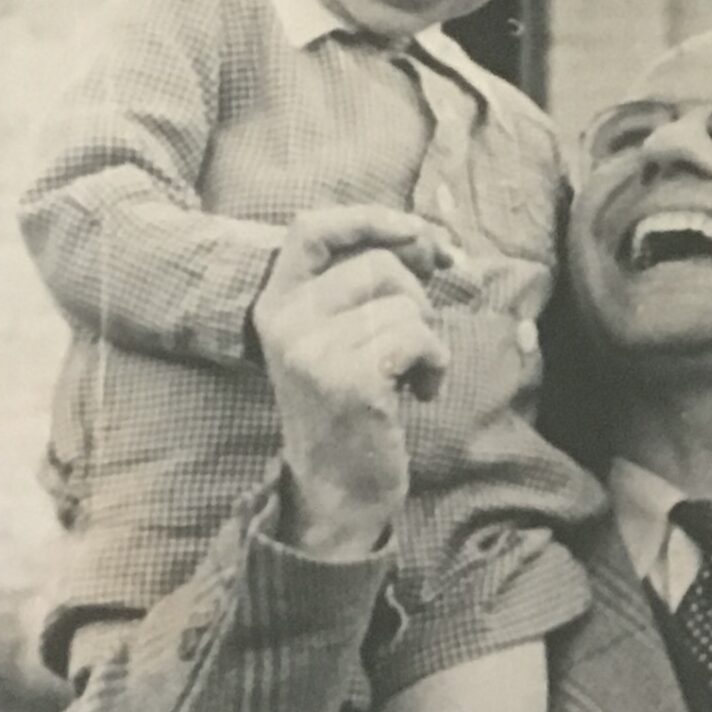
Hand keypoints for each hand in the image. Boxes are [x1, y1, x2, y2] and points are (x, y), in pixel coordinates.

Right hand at [253, 208, 453, 558]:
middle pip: (379, 265)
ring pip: (405, 303)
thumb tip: (433, 237)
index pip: (314, 228)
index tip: (419, 233)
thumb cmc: (353, 409)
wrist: (338, 491)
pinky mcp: (349, 380)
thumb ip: (371, 286)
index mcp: (276, 303)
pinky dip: (435, 362)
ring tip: (410, 377)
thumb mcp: (344, 338)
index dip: (371, 219)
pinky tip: (419, 394)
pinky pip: (418, 337)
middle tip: (415, 344)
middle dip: (417, 298)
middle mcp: (285, 321)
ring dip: (427, 338)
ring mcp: (312, 351)